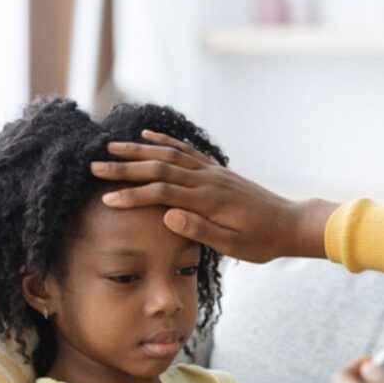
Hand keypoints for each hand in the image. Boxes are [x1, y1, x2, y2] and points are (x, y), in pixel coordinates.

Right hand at [90, 130, 338, 261]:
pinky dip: (166, 142)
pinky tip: (148, 136)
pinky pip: (187, 151)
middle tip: (93, 166)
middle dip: (125, 167)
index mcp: (208, 201)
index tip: (106, 197)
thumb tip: (168, 216)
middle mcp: (208, 181)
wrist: (290, 224)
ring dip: (139, 150)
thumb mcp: (234, 246)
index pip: (162, 193)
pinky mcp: (218, 171)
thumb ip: (201, 231)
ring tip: (110, 147)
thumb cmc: (262, 242)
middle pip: (159, 167)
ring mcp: (213, 173)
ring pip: (170, 155)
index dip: (133, 195)